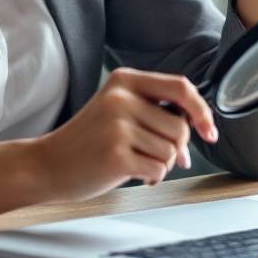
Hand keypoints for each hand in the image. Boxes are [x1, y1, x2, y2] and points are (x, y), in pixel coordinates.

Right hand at [34, 68, 218, 201]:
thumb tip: (199, 127)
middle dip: (175, 148)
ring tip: (135, 161)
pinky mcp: (116, 155)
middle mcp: (121, 97)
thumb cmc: (89, 140)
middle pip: (180, 127)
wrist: (48, 164)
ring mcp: (117, 126)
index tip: (209, 131)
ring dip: (161, 164)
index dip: (201, 111)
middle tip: (151, 154)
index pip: (181, 87)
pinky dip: (152, 178)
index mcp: (125, 79)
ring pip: (171, 151)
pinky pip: (158, 170)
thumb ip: (155, 109)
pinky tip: (132, 173)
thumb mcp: (118, 109)